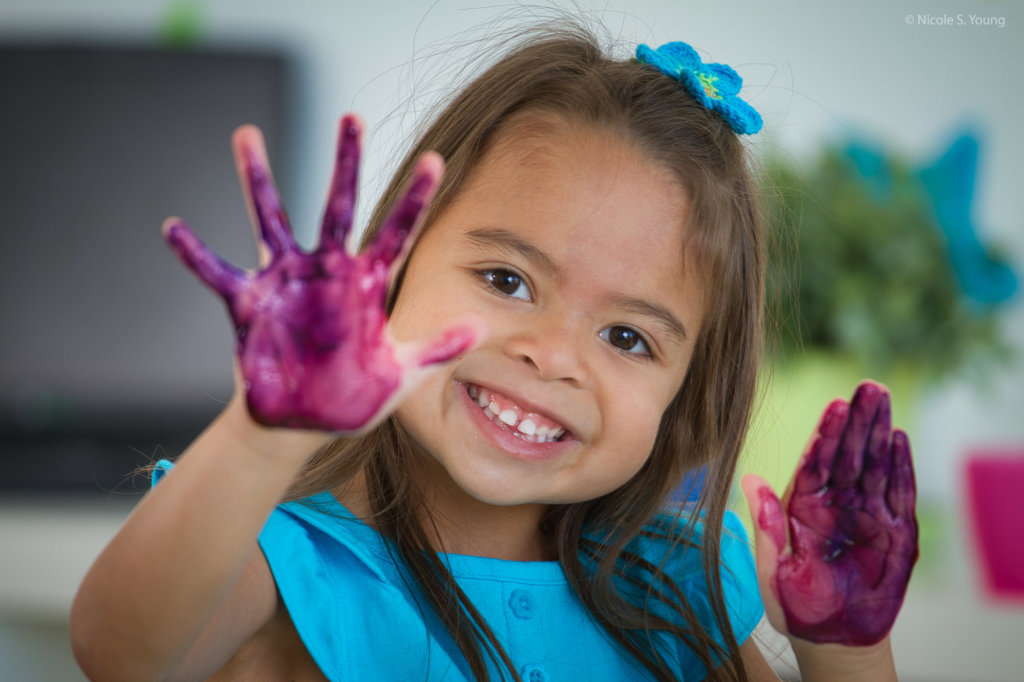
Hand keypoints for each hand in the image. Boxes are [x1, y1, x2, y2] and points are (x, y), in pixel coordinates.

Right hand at [163, 114, 479, 431]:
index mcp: (367, 285)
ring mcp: (287, 283)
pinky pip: (216, 273)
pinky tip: (173, 228)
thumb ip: (436, 349)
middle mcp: (328, 272)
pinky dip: (194, 254)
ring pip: (272, 220)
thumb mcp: (400, 374)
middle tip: (353, 116)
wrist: (304, 424)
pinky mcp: (249, 304)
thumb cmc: (354, 397)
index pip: (398, 232)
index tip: (436, 160)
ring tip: (246, 134)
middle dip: (346, 163)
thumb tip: (482, 327)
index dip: (415, 199)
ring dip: (258, 180)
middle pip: (339, 206)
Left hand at [742, 380, 917, 646]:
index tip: (834, 405)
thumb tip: (750, 480)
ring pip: (875, 465)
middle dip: (857, 420)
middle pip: (848, 454)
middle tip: (867, 386)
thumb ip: (766, 527)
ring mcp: (866, 515)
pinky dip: (902, 468)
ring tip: (883, 399)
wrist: (831, 637)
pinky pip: (898, 495)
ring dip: (880, 432)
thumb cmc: (794, 605)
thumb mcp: (773, 570)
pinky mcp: (895, 534)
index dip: (825, 434)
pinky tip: (900, 439)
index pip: (816, 462)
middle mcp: (835, 504)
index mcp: (802, 507)